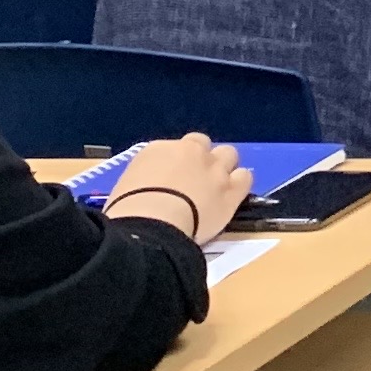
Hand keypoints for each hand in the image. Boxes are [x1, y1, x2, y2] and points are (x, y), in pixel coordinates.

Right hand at [105, 133, 252, 244]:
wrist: (151, 225)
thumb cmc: (127, 212)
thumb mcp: (124, 189)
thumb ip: (144, 182)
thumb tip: (148, 192)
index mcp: (157, 150)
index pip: (173, 148)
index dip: (176, 163)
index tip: (172, 178)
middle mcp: (189, 151)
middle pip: (203, 145)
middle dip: (200, 160)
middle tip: (194, 182)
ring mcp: (214, 168)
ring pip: (228, 155)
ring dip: (222, 168)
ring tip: (216, 188)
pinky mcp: (232, 189)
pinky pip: (245, 177)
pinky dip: (239, 184)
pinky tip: (232, 196)